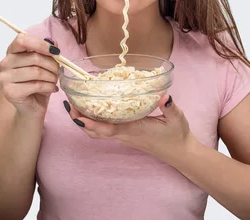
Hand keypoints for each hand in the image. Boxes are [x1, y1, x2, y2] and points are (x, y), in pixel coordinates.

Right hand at [0, 33, 60, 117]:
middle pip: (34, 57)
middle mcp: (5, 63)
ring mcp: (5, 78)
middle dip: (52, 65)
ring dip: (51, 77)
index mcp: (12, 52)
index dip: (40, 44)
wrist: (31, 108)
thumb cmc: (37, 84)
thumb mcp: (45, 65)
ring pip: (36, 72)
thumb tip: (54, 42)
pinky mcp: (10, 92)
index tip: (55, 52)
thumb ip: (48, 52)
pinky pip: (36, 85)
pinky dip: (49, 87)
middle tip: (58, 72)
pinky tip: (52, 89)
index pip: (22, 40)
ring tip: (54, 81)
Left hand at [63, 94, 195, 161]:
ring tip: (75, 106)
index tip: (77, 116)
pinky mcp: (126, 136)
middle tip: (69, 104)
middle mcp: (126, 135)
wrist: (180, 152)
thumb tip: (165, 96)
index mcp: (135, 130)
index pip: (108, 129)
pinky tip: (92, 111)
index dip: (91, 123)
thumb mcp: (177, 119)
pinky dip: (93, 123)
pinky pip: (104, 132)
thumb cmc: (177, 135)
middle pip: (95, 132)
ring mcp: (124, 137)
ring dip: (84, 123)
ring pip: (97, 134)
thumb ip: (170, 107)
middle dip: (80, 120)